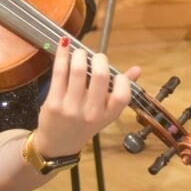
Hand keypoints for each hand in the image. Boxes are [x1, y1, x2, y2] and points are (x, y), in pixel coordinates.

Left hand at [32, 43, 138, 158]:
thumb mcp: (105, 113)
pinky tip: (64, 45)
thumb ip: (120, 91)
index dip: (122, 79)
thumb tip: (137, 69)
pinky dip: (62, 55)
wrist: (58, 145)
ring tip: (79, 53)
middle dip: (99, 59)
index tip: (115, 74)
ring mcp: (71, 108)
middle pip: (101, 76)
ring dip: (80, 54)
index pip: (122, 95)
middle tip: (95, 57)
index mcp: (107, 115)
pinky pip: (59, 73)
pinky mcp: (53, 103)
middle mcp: (91, 113)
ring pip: (78, 71)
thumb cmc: (84, 125)